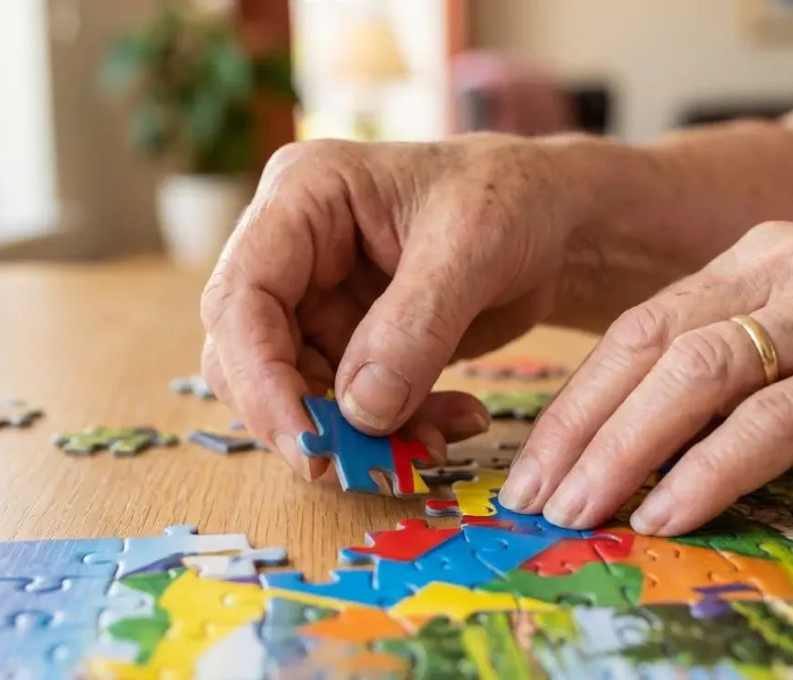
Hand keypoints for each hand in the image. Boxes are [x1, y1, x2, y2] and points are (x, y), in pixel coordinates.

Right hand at [199, 136, 590, 476]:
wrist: (550, 214)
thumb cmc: (511, 197)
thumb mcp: (472, 248)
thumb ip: (415, 327)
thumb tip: (360, 411)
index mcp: (302, 197)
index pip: (242, 298)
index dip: (261, 379)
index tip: (308, 445)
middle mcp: (292, 250)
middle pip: (251, 355)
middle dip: (305, 419)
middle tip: (366, 468)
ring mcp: (317, 299)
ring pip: (299, 392)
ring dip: (359, 434)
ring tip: (433, 443)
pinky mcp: (348, 341)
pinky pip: (347, 406)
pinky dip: (393, 430)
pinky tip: (453, 424)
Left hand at [500, 222, 792, 535]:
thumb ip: (745, 362)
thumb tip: (648, 439)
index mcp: (761, 256)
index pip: (639, 325)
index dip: (576, 397)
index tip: (533, 462)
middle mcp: (789, 269)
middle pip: (647, 344)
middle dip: (577, 426)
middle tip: (531, 497)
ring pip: (695, 375)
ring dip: (623, 451)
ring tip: (579, 514)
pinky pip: (774, 421)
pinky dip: (708, 471)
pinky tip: (666, 513)